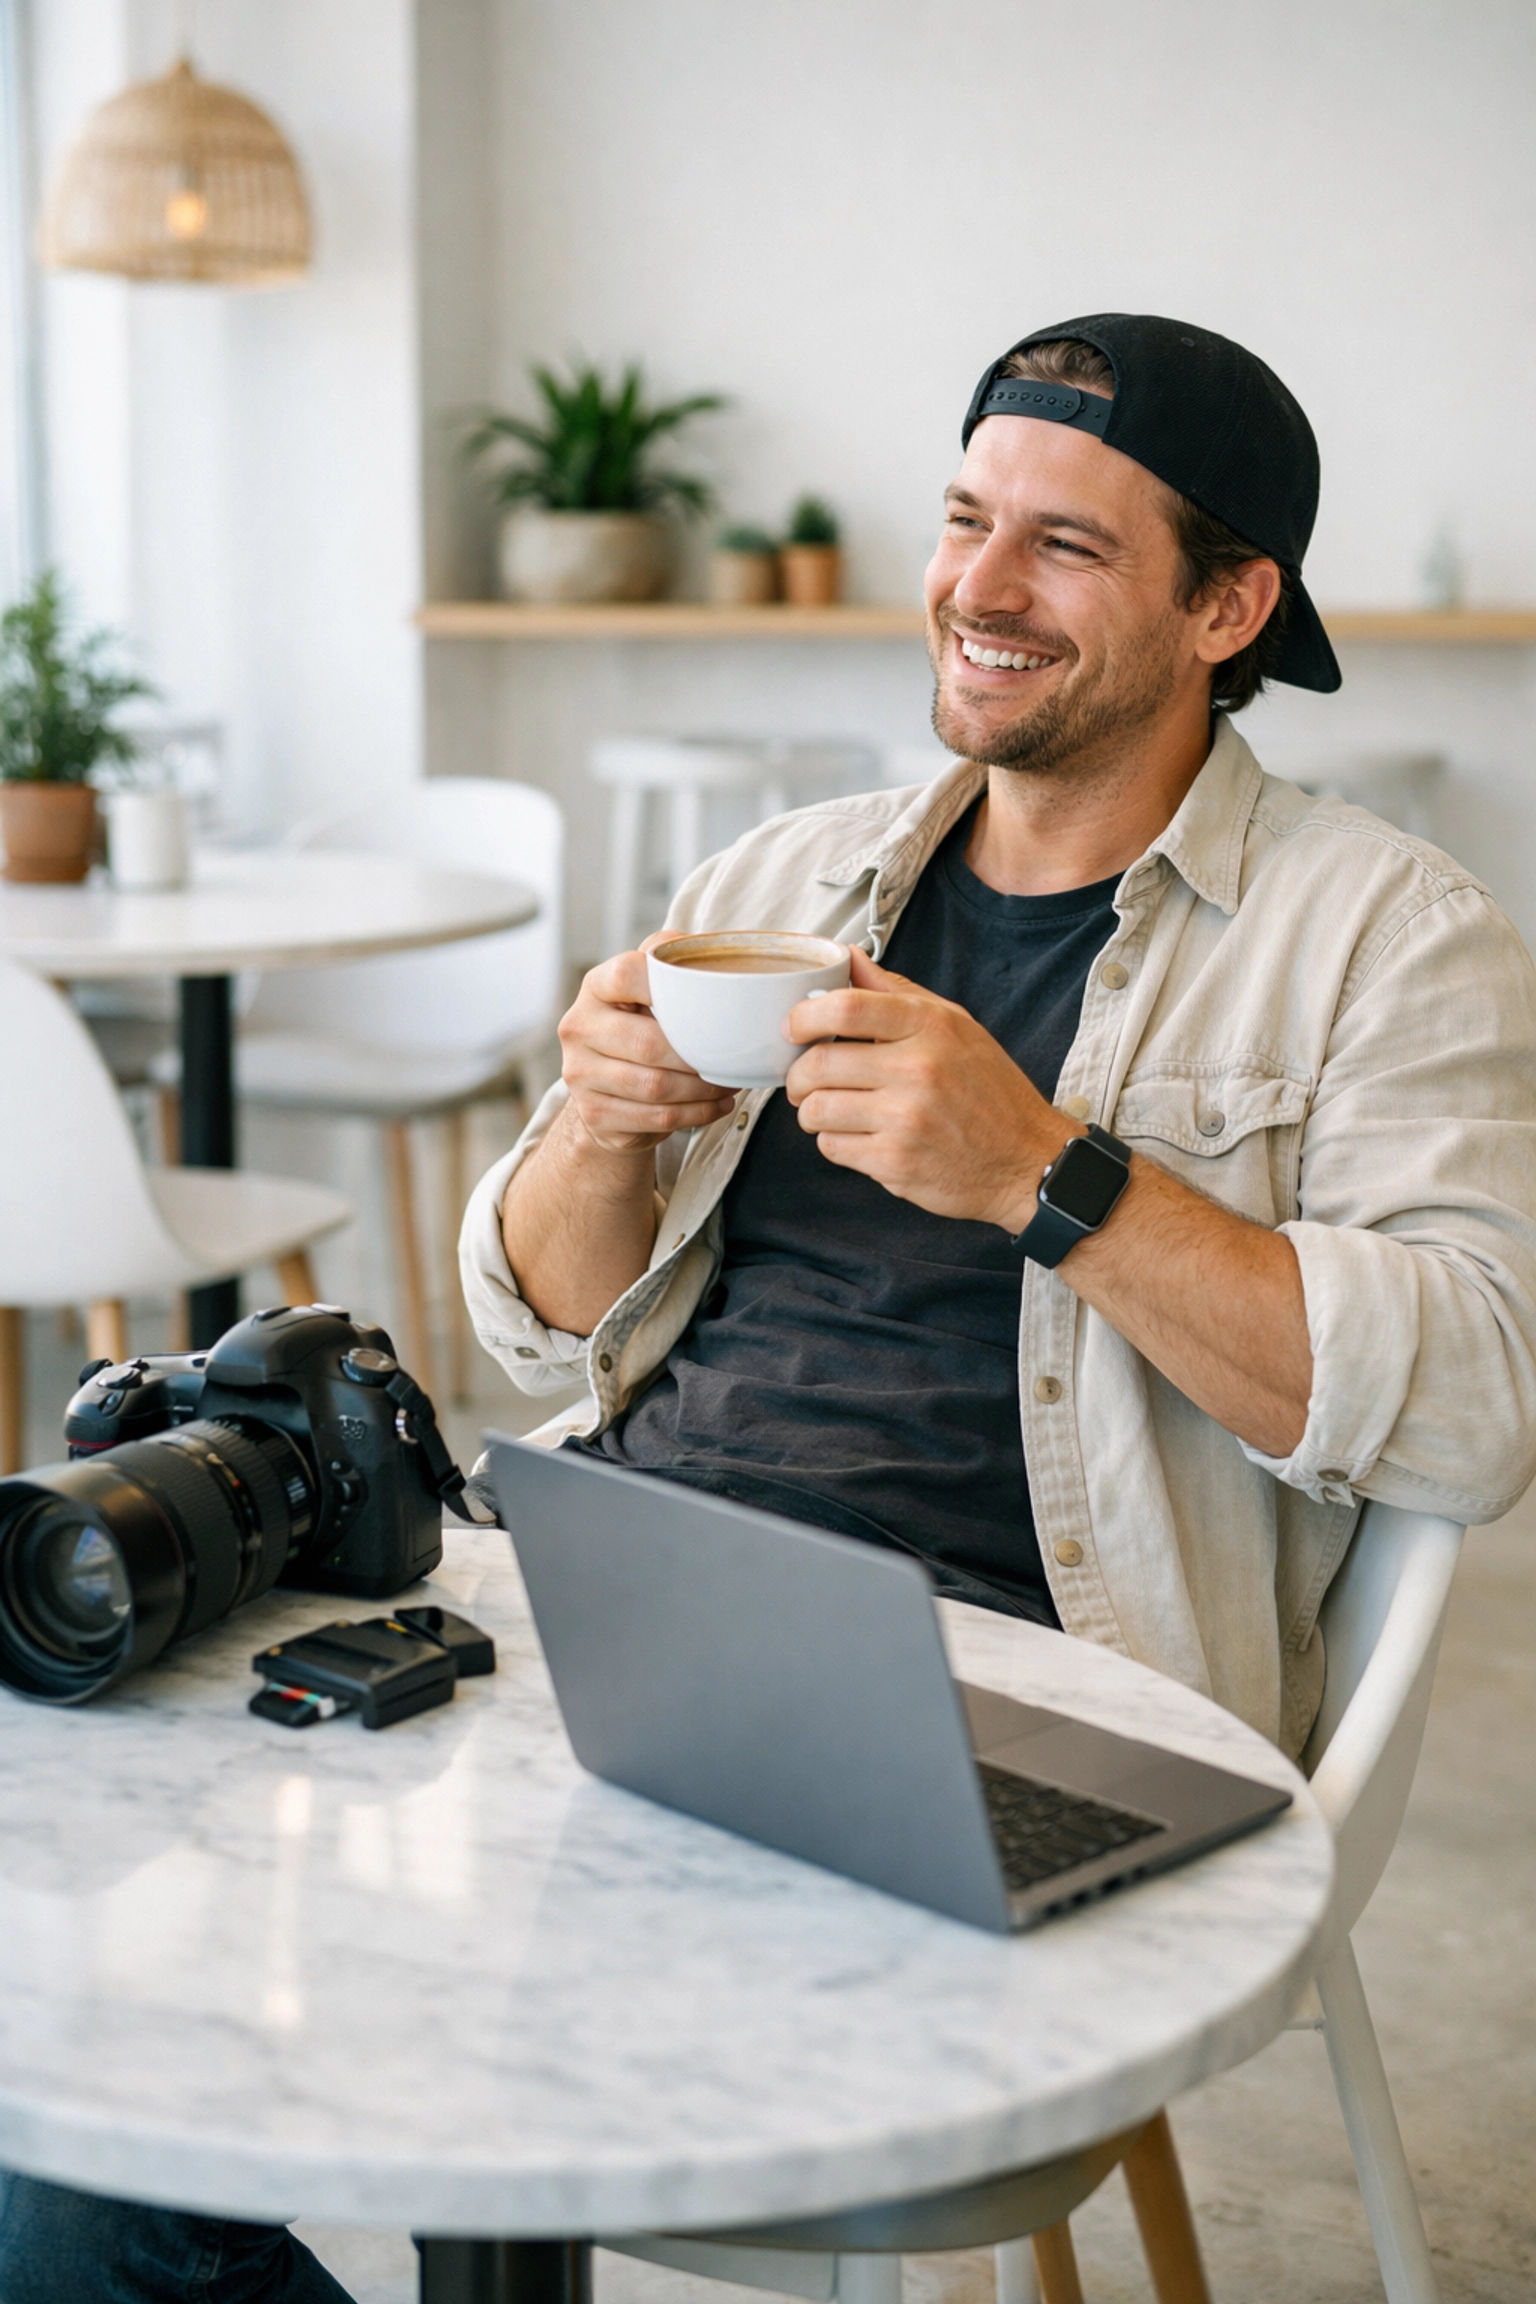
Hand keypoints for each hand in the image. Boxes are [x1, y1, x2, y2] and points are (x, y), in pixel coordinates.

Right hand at [558, 936, 735, 1153]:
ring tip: (728, 1084)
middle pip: (648, 1043)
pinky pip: (655, 1117)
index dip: (666, 984)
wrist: (608, 1092)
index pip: (625, 974)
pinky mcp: (594, 1113)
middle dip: (698, 1056)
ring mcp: (580, 1074)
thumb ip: (669, 963)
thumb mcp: (649, 990)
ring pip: (655, 1086)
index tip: (704, 1000)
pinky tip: (715, 1105)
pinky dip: (695, 1114)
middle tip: (730, 1058)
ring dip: (702, 1089)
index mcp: (595, 988)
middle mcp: (579, 1027)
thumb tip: (703, 949)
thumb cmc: (640, 1029)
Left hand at [783, 949, 1074, 1229]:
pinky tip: (859, 1136)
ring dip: (812, 1112)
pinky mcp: (895, 1163)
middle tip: (804, 1080)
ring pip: (816, 1110)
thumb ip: (896, 993)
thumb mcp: (955, 1026)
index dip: (804, 1016)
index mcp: (931, 1027)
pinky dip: (835, 1142)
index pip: (846, 1008)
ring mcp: (906, 1119)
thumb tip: (846, 957)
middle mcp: (918, 1070)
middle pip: (818, 1064)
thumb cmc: (990, 1091)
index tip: (795, 1026)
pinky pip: (832, 1147)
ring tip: (831, 1110)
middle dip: (798, 1075)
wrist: (1028, 1161)